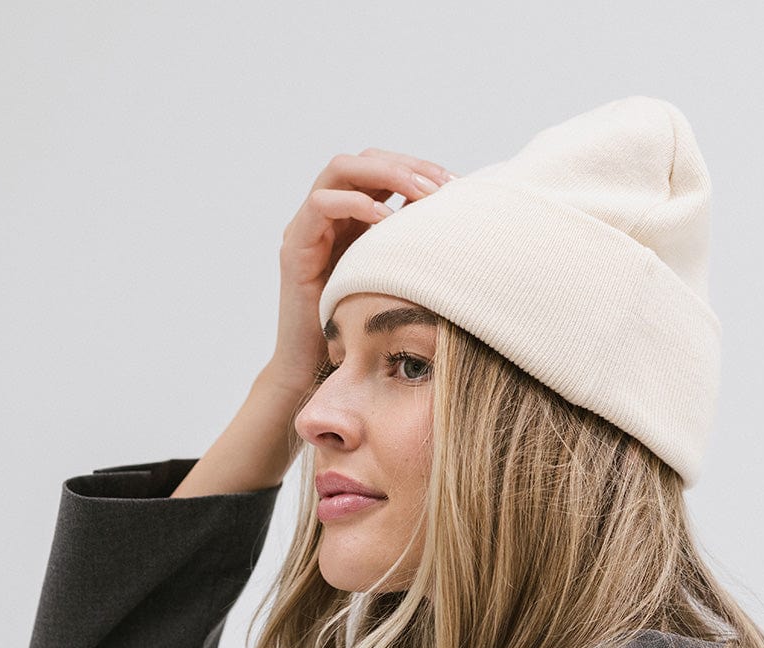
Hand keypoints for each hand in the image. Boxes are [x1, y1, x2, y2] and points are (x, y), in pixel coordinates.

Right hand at [264, 149, 456, 401]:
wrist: (320, 372)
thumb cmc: (364, 333)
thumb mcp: (402, 283)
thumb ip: (420, 254)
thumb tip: (469, 235)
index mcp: (355, 218)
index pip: (386, 169)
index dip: (421, 168)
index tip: (458, 185)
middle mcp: (330, 215)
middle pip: (366, 160)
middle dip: (408, 167)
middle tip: (443, 186)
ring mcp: (308, 228)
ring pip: (340, 170)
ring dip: (385, 175)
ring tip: (420, 195)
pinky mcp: (294, 248)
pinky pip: (321, 206)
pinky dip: (356, 205)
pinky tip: (386, 222)